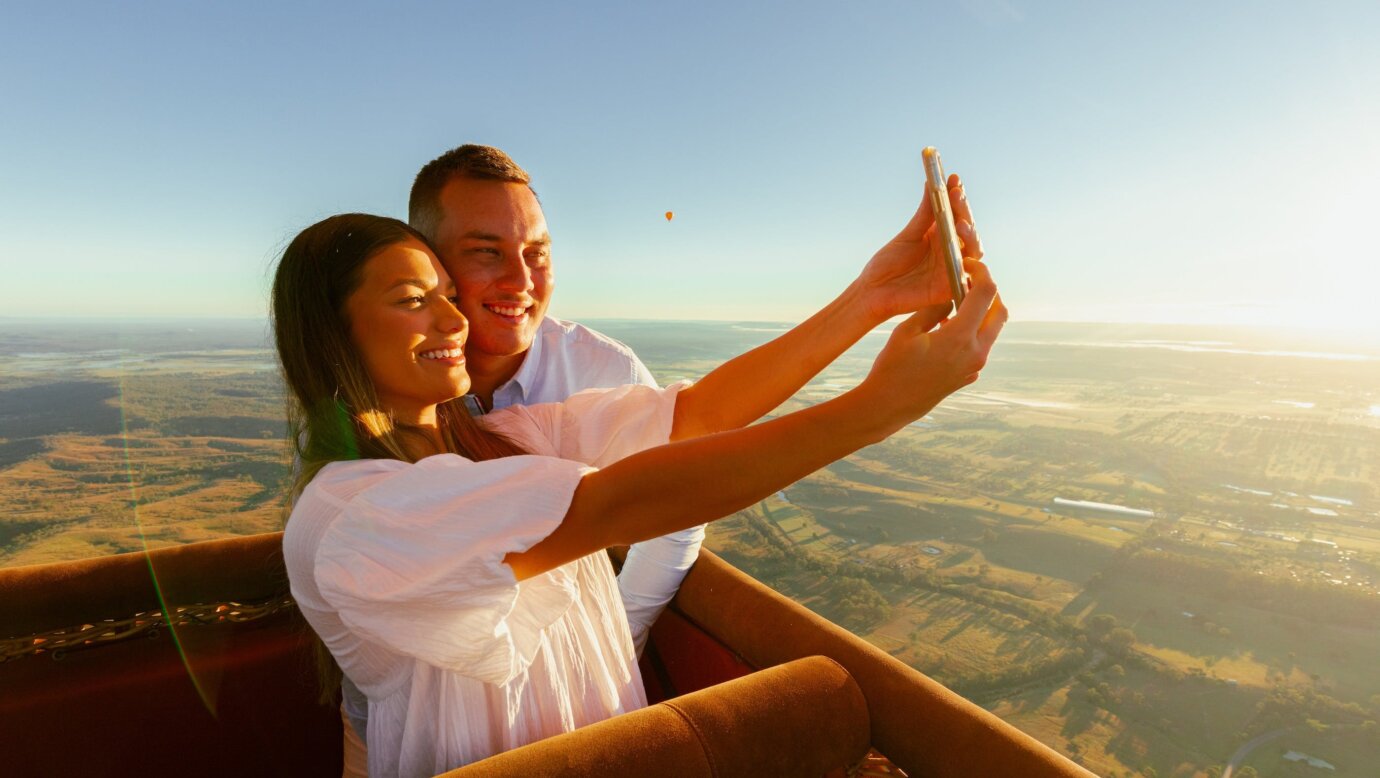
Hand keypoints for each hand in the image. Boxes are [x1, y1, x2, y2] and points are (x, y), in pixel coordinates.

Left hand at [852, 173, 983, 329]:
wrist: (873, 292)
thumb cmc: (888, 264)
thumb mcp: (908, 236)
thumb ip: (924, 214)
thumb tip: (932, 183)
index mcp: (939, 235)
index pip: (955, 211)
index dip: (957, 195)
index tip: (954, 178)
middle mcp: (950, 249)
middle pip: (967, 227)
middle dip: (963, 210)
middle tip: (957, 194)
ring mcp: (953, 267)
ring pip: (973, 249)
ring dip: (969, 234)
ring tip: (959, 223)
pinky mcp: (951, 287)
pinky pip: (968, 276)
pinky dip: (971, 264)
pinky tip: (966, 254)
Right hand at [858, 258, 1006, 430]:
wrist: (888, 406)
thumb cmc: (892, 367)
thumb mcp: (907, 331)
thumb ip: (933, 309)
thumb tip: (949, 297)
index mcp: (960, 337)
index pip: (986, 294)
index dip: (981, 273)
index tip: (970, 265)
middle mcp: (975, 353)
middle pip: (1000, 312)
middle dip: (988, 292)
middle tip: (968, 283)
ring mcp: (974, 367)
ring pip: (992, 330)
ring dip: (981, 313)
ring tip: (954, 305)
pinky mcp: (969, 376)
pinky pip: (980, 347)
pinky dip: (972, 332)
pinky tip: (947, 330)